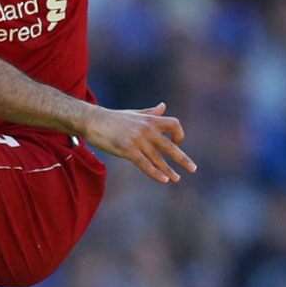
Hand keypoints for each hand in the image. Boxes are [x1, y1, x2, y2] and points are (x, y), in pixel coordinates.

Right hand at [80, 102, 195, 183]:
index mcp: (149, 120)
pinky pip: (145, 164)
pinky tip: (164, 180)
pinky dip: (155, 173)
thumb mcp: (134, 114)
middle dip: (183, 158)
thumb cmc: (112, 118)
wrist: (92, 121)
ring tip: (177, 179)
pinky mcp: (127, 150)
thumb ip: (150, 113)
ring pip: (158, 158)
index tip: (178, 142)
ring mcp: (138, 140)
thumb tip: (163, 106)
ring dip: (169, 170)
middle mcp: (147, 130)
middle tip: (193, 169)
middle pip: (170, 145)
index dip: (179, 134)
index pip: (174, 124)